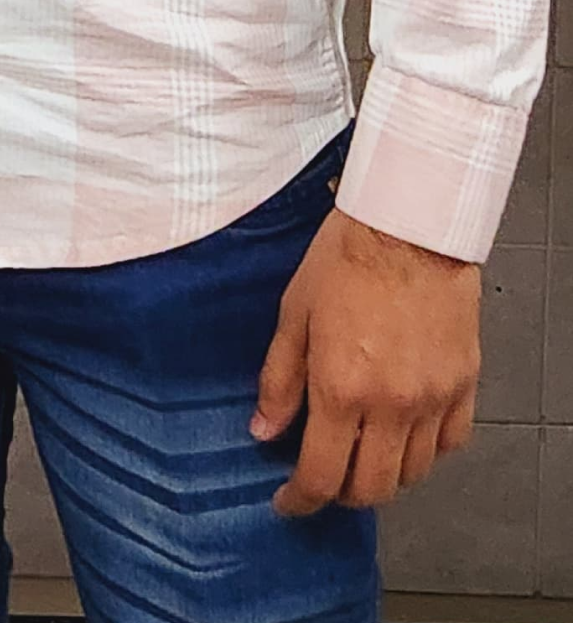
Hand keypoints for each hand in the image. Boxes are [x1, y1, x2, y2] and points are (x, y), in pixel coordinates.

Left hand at [253, 209, 479, 514]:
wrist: (407, 223)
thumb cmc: (346, 256)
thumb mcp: (294, 313)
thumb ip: (279, 379)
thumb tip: (262, 428)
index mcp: (340, 388)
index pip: (320, 474)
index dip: (299, 500)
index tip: (288, 502)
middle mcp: (390, 405)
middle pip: (370, 488)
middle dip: (340, 495)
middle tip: (323, 479)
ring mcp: (431, 399)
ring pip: (412, 474)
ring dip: (383, 476)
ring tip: (361, 454)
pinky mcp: (463, 385)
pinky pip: (450, 443)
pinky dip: (427, 452)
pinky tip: (406, 433)